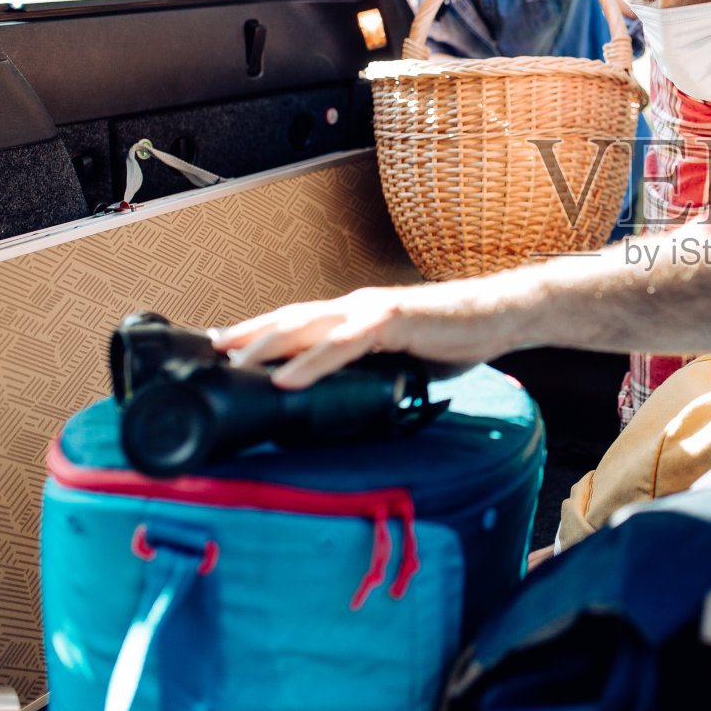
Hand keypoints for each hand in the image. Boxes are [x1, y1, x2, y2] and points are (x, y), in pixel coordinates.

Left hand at [211, 284, 517, 389]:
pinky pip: (343, 344)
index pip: (299, 322)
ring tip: (234, 364)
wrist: (499, 316)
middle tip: (211, 352)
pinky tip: (287, 377)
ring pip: (307, 326)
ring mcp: (373, 312)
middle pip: (290, 319)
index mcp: (357, 317)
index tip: (225, 350)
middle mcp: (357, 308)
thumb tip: (355, 401)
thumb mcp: (405, 361)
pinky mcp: (392, 321)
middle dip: (248, 335)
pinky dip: (311, 361)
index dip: (260, 334)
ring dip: (267, 345)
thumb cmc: (454, 336)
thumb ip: (377, 373)